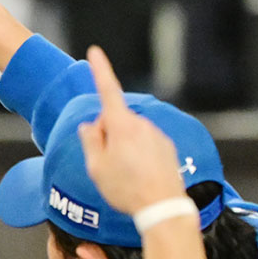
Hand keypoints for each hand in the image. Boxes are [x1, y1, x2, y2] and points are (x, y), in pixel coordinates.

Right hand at [78, 45, 186, 213]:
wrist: (162, 206)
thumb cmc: (125, 189)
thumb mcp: (96, 167)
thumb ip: (90, 141)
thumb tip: (90, 125)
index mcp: (122, 126)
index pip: (108, 91)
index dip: (100, 70)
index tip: (95, 52)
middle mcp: (142, 125)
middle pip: (115, 120)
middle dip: (106, 134)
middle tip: (104, 162)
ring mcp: (156, 135)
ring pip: (130, 134)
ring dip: (122, 147)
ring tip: (123, 175)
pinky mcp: (167, 147)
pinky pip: (145, 145)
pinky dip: (137, 156)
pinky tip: (138, 176)